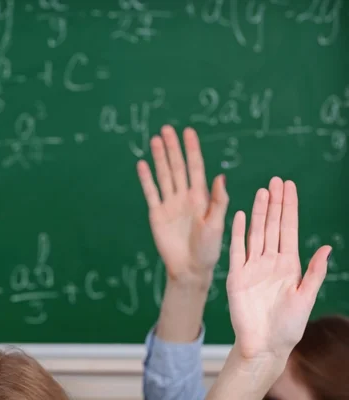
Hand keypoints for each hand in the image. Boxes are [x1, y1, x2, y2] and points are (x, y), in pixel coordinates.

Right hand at [137, 126, 227, 285]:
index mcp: (201, 197)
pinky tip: (142, 164)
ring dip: (160, 158)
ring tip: (155, 140)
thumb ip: (218, 201)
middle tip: (166, 129)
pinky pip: (151, 192)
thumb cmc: (208, 250)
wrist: (189, 269)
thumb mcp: (217, 225)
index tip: (188, 132)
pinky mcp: (157, 214)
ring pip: (164, 175)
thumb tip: (220, 175)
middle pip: (177, 167)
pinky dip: (146, 179)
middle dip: (173, 148)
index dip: (192, 150)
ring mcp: (170, 204)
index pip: (195, 168)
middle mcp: (184, 196)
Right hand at [227, 178, 330, 360]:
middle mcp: (270, 261)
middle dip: (274, 203)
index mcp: (289, 265)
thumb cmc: (288, 326)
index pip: (288, 229)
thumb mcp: (306, 298)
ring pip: (256, 232)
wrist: (264, 344)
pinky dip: (238, 232)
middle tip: (276, 180)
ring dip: (258, 212)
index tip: (289, 188)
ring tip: (262, 191)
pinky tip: (240, 216)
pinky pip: (236, 249)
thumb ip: (313, 273)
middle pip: (272, 225)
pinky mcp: (236, 275)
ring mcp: (252, 266)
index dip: (289, 208)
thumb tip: (325, 248)